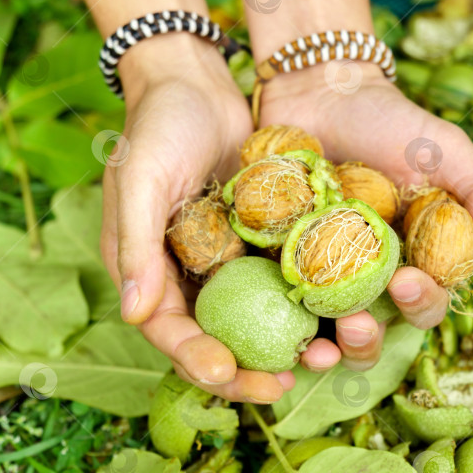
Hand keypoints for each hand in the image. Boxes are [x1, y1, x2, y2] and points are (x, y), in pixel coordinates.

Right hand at [100, 35, 294, 402]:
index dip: (194, 358)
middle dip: (245, 370)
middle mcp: (189, 275)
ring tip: (317, 359)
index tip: (226, 373)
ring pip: (256, 318)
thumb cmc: (157, 129)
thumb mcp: (140, 181)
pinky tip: (336, 314)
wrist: (197, 86)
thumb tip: (136, 316)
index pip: (168, 331)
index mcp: (149, 272)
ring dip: (284, 343)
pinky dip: (306, 299)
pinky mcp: (262, 242)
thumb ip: (137, 246)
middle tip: (278, 386)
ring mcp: (229, 261)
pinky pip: (283, 278)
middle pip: (216, 338)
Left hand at [259, 62, 472, 371]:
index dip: (422, 303)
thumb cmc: (390, 121)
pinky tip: (272, 319)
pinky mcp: (278, 262)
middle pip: (375, 330)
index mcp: (414, 260)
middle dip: (368, 340)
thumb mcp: (446, 148)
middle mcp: (368, 277)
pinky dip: (276, 317)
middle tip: (357, 325)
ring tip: (319, 341)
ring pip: (323, 329)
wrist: (322, 92)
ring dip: (325, 346)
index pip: (426, 301)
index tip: (408, 282)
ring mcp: (320, 273)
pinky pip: (276, 299)